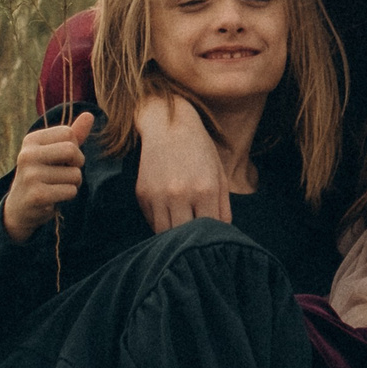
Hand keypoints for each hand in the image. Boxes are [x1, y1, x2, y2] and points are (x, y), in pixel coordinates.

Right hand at [3, 111, 93, 242]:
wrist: (19, 208)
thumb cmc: (42, 175)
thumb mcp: (53, 152)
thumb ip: (72, 135)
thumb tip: (90, 114)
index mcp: (31, 140)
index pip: (69, 133)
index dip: (74, 148)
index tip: (62, 159)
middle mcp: (27, 155)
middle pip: (72, 150)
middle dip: (77, 164)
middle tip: (65, 174)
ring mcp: (30, 175)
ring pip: (75, 174)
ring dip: (73, 183)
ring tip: (57, 187)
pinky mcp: (37, 195)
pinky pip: (71, 191)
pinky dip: (69, 195)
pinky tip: (54, 198)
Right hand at [135, 94, 231, 230]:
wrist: (168, 125)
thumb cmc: (200, 150)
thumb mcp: (219, 174)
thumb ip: (223, 207)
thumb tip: (222, 234)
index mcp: (205, 190)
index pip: (209, 230)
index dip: (211, 238)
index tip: (212, 241)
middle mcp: (180, 194)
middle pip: (185, 237)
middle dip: (191, 241)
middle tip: (195, 241)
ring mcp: (158, 195)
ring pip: (165, 233)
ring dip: (174, 235)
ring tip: (182, 230)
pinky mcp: (143, 194)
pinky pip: (152, 220)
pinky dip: (161, 223)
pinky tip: (169, 213)